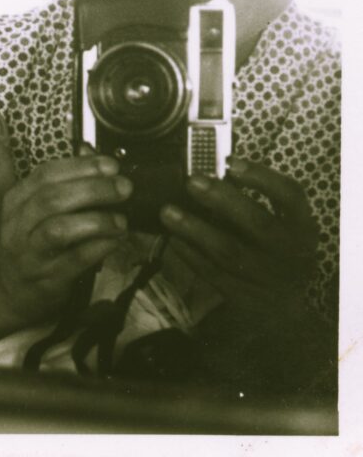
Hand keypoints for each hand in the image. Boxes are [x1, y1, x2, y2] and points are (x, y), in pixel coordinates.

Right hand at [0, 154, 131, 323]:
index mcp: (17, 199)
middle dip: (93, 189)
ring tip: (121, 220)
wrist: (10, 289)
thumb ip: (63, 181)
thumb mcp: (38, 209)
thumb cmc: (32, 241)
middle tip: (124, 188)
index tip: (111, 165)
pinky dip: (99, 247)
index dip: (81, 166)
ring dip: (96, 220)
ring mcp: (30, 253)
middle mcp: (18, 224)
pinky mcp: (46, 279)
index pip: (46, 174)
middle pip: (53, 198)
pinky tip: (115, 240)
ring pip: (60, 229)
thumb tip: (92, 152)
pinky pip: (75, 260)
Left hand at [159, 157, 318, 324]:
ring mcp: (267, 277)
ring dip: (195, 229)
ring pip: (229, 251)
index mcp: (301, 225)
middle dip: (223, 200)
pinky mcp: (244, 297)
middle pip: (258, 222)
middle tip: (192, 182)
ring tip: (167, 211)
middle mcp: (289, 251)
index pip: (290, 195)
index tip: (230, 162)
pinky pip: (213, 273)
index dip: (262, 176)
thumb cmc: (274, 247)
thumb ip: (256, 199)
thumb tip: (214, 170)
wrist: (282, 306)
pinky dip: (191, 255)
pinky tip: (173, 238)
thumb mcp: (282, 224)